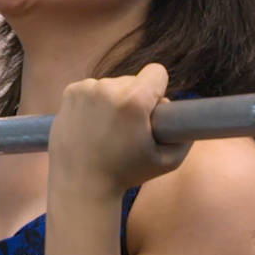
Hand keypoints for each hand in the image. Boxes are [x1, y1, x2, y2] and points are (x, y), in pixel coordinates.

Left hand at [47, 63, 190, 196]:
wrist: (80, 183)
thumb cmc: (125, 173)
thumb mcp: (169, 161)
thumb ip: (185, 134)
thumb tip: (176, 110)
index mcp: (132, 100)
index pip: (157, 71)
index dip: (158, 90)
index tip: (152, 110)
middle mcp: (107, 88)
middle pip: (133, 80)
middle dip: (135, 98)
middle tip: (128, 128)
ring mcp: (85, 89)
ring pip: (112, 85)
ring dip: (114, 100)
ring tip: (107, 129)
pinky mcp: (69, 93)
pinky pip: (92, 89)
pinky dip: (94, 102)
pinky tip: (92, 124)